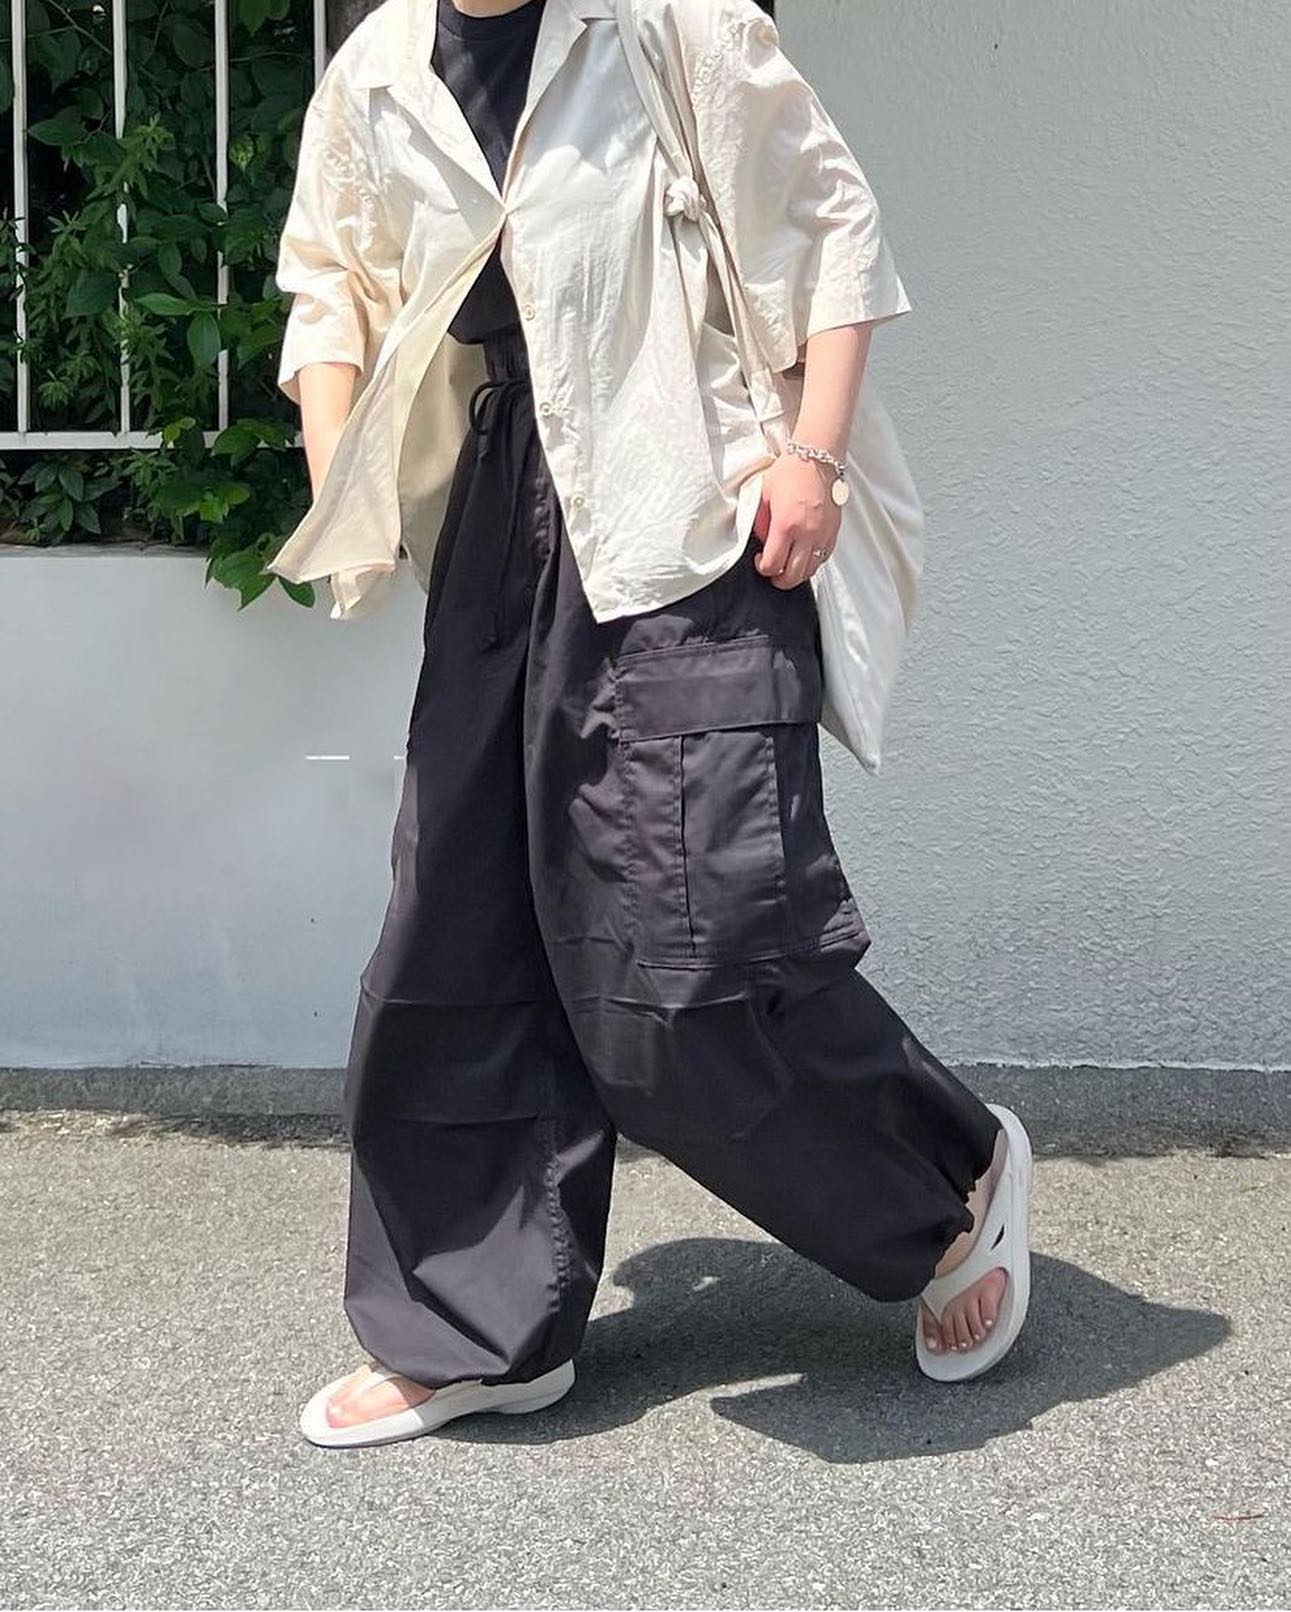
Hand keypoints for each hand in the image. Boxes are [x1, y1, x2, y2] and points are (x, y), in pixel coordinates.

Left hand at [750, 449, 840, 588]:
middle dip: (779, 580)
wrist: (817, 457)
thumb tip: (764, 542)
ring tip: (788, 565)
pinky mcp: (833, 531)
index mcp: (786, 525)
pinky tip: (803, 555)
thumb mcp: (764, 496)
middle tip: (772, 572)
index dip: (763, 569)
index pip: (773, 565)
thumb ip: (762, 523)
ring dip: (797, 573)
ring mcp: (823, 534)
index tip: (760, 561)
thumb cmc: (790, 472)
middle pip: (793, 576)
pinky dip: (812, 562)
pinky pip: (823, 558)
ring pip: (810, 571)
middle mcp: (807, 534)